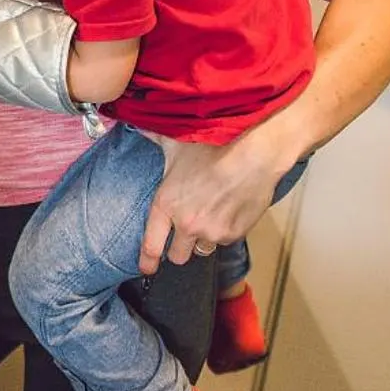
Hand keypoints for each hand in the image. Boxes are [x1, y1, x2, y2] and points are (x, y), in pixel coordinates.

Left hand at [139, 118, 300, 274]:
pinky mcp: (234, 234)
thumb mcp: (175, 142)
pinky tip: (228, 211)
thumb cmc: (214, 146)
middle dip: (178, 248)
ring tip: (209, 217)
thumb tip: (135, 123)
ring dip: (202, 240)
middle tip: (184, 234)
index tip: (146, 267)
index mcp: (166, 205)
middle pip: (177, 256)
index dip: (147, 261)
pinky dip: (224, 231)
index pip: (151, 245)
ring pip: (202, 250)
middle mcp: (186, 224)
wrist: (253, 152)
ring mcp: (211, 232)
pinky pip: (224, 241)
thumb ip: (153, 138)